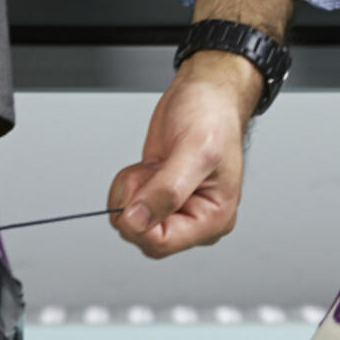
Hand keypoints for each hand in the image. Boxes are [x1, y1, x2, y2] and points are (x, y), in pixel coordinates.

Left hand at [108, 50, 262, 258]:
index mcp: (213, 219)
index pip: (160, 243)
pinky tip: (151, 166)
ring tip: (157, 164)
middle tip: (155, 169)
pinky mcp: (157, 198)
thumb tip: (137, 221)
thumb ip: (166, 191)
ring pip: (129, 220)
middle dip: (135, 200)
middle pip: (141, 235)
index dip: (139, 219)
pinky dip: (129, 183)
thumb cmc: (212, 117)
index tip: (142, 185)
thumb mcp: (193, 150)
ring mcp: (174, 210)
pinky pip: (127, 205)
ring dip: (131, 188)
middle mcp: (193, 220)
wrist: (205, 95)